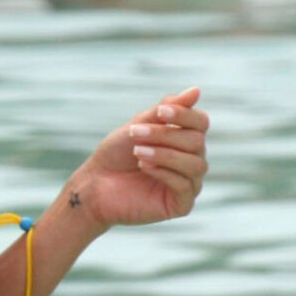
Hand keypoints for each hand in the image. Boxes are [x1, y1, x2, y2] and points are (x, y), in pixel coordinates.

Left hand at [69, 86, 208, 230]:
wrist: (95, 185)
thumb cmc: (116, 154)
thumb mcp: (139, 125)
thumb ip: (166, 109)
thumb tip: (196, 91)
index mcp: (184, 139)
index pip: (200, 122)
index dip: (184, 115)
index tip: (160, 112)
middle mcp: (191, 160)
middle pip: (197, 141)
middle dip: (165, 135)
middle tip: (135, 133)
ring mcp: (189, 183)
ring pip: (196, 164)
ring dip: (165, 154)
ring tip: (138, 152)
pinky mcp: (181, 204)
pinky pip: (185, 186)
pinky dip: (164, 172)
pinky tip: (144, 167)